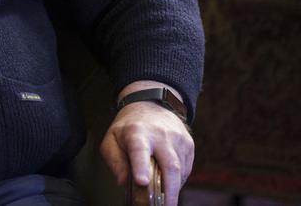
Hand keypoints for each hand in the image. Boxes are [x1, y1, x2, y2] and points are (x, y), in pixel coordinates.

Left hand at [99, 84, 193, 205]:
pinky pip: (186, 169)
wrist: (151, 104)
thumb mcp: (112, 139)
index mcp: (137, 132)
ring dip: (174, 188)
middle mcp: (160, 134)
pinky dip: (178, 181)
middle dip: (169, 191)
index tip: (142, 181)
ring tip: (165, 199)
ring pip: (180, 170)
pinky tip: (169, 183)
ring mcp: (177, 138)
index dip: (141, 166)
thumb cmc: (129, 127)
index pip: (139, 150)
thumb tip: (124, 182)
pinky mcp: (188, 144)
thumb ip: (115, 161)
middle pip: (169, 165)